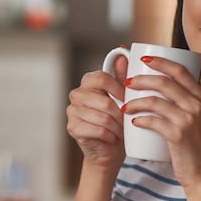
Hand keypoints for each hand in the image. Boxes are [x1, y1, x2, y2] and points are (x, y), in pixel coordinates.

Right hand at [66, 55, 127, 171]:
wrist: (110, 150)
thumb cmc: (118, 122)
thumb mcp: (124, 98)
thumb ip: (122, 76)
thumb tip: (123, 50)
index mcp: (88, 82)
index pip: (101, 78)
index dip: (118, 89)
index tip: (128, 100)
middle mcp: (76, 94)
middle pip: (105, 101)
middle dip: (121, 114)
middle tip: (127, 121)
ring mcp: (72, 111)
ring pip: (103, 117)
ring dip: (117, 127)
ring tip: (121, 131)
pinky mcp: (72, 128)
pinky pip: (99, 130)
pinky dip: (110, 136)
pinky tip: (112, 138)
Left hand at [123, 56, 200, 187]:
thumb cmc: (192, 145)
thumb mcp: (194, 118)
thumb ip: (182, 102)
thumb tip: (157, 84)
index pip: (179, 70)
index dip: (160, 61)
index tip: (142, 60)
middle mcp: (197, 104)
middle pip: (164, 82)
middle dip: (140, 79)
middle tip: (126, 83)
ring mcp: (189, 119)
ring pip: (155, 100)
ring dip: (135, 101)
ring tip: (124, 106)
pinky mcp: (179, 135)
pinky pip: (154, 121)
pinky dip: (140, 120)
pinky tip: (133, 122)